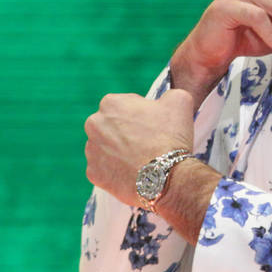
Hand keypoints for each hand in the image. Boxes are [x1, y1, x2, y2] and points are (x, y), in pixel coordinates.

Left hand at [84, 89, 194, 205]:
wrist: (165, 178)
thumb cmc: (171, 137)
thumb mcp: (180, 101)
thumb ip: (169, 94)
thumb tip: (165, 100)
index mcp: (110, 103)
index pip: (126, 106)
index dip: (143, 116)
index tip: (153, 127)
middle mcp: (93, 124)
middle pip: (112, 126)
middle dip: (126, 133)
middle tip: (147, 144)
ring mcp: (91, 150)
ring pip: (106, 148)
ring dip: (119, 151)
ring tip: (140, 160)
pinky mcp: (93, 173)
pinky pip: (104, 169)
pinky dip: (116, 171)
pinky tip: (132, 173)